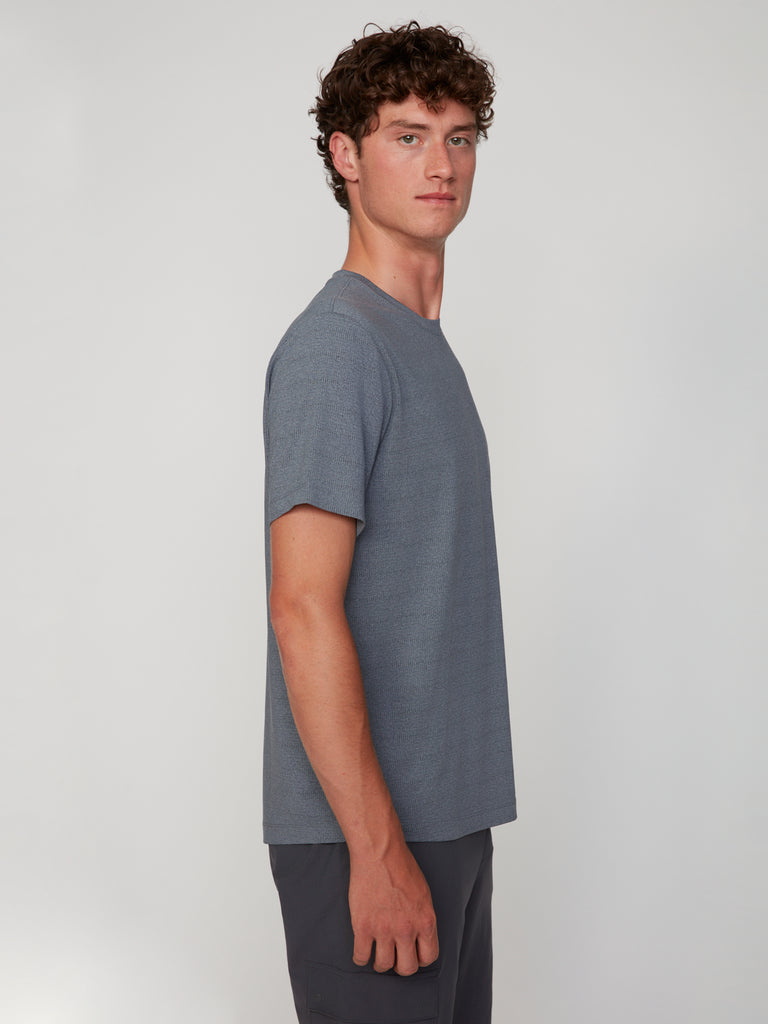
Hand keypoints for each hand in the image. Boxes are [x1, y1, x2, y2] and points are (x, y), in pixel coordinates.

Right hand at [348, 843, 438, 975]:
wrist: (379, 852)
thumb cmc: (402, 867)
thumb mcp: (423, 894)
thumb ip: (422, 918)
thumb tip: (419, 937)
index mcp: (426, 920)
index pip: (428, 957)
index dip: (419, 959)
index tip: (412, 954)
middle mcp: (407, 929)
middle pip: (407, 968)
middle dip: (401, 965)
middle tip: (394, 957)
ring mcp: (384, 929)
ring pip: (384, 965)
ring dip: (380, 963)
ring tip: (377, 952)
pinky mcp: (363, 926)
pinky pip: (361, 957)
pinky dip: (361, 958)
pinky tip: (363, 948)